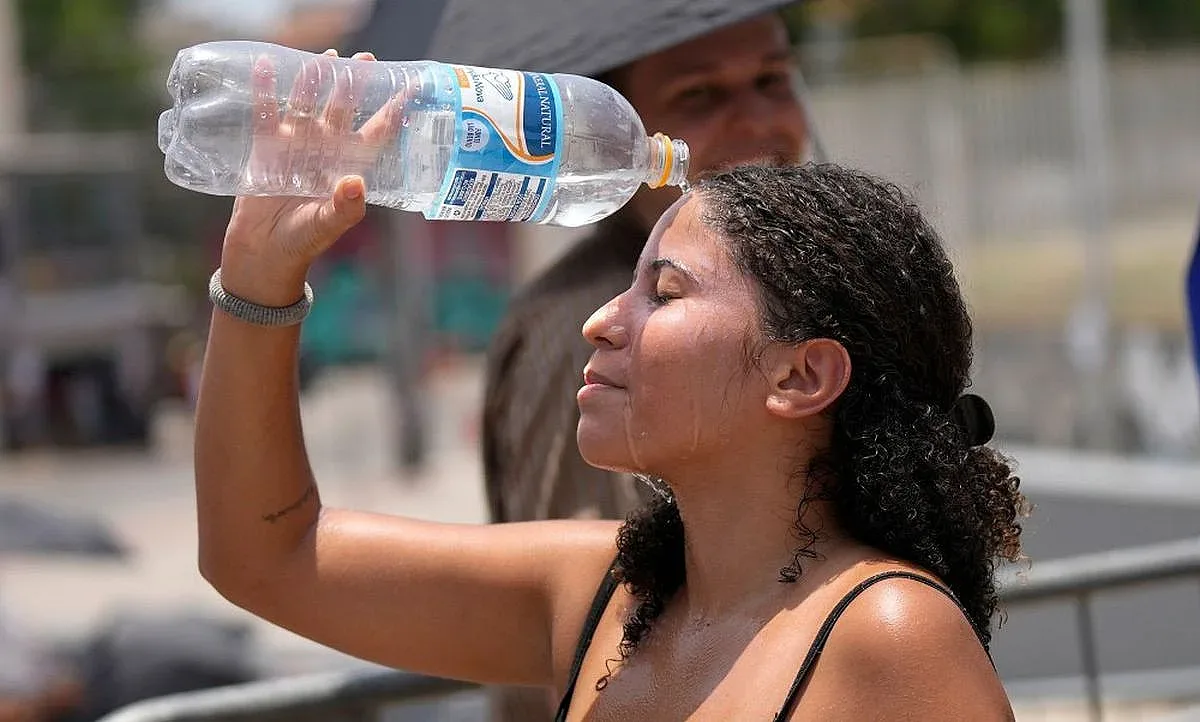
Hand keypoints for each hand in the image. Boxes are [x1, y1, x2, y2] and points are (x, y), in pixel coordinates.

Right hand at [221, 49, 402, 292]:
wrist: (265, 252)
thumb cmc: (303, 241)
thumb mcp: (327, 225)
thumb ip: (345, 206)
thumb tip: (355, 183)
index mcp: (348, 165)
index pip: (376, 132)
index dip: (392, 111)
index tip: (410, 89)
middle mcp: (325, 149)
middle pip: (343, 109)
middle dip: (354, 85)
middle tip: (365, 59)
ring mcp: (296, 144)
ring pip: (308, 104)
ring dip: (315, 81)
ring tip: (325, 57)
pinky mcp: (266, 146)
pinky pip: (267, 112)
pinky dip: (267, 90)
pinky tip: (269, 66)